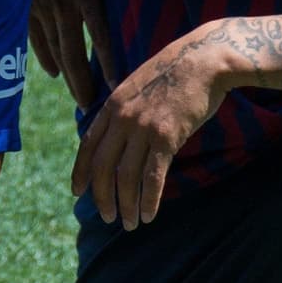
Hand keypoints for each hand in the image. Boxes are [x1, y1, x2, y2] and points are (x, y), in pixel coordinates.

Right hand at [27, 0, 115, 109]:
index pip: (101, 36)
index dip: (109, 64)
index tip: (119, 86)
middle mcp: (64, 2)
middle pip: (74, 54)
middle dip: (83, 84)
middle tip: (93, 109)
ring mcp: (41, 6)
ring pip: (55, 50)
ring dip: (67, 76)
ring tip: (79, 98)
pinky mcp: (25, 5)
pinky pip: (35, 38)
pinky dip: (45, 57)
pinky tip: (54, 71)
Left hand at [71, 28, 227, 228]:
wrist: (204, 59)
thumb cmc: (176, 73)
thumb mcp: (138, 85)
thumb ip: (125, 109)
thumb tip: (118, 134)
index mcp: (113, 105)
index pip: (87, 145)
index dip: (80, 172)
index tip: (77, 192)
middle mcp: (122, 118)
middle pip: (103, 167)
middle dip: (102, 197)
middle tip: (107, 217)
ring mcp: (143, 128)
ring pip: (126, 177)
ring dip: (126, 205)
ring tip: (129, 223)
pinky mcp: (167, 137)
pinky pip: (153, 178)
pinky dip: (149, 200)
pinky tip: (149, 215)